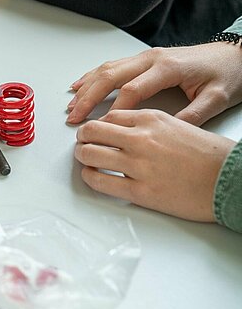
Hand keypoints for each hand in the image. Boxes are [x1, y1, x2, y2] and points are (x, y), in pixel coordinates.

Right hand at [67, 43, 241, 124]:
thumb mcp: (217, 99)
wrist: (235, 54)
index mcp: (168, 68)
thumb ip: (191, 116)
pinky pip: (112, 65)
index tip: (103, 126)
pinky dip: (93, 75)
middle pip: (111, 77)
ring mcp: (146, 56)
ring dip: (86, 86)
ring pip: (107, 69)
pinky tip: (81, 84)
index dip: (115, 109)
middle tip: (73, 116)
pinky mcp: (144, 58)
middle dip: (89, 98)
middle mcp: (152, 59)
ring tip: (71, 104)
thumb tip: (165, 133)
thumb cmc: (228, 74)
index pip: (133, 90)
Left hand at [75, 109, 234, 221]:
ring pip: (90, 154)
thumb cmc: (208, 155)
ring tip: (85, 159)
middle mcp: (141, 139)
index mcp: (151, 119)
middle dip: (82, 138)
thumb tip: (119, 129)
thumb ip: (146, 125)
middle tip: (82, 143)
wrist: (230, 179)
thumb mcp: (177, 125)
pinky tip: (92, 176)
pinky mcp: (141, 191)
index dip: (96, 125)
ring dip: (82, 156)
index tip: (93, 131)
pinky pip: (100, 182)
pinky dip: (89, 178)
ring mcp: (139, 165)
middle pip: (92, 131)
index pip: (108, 117)